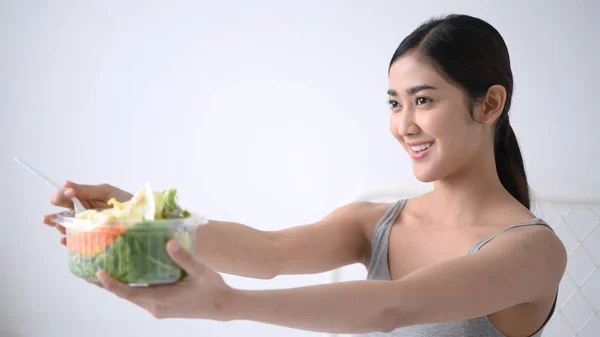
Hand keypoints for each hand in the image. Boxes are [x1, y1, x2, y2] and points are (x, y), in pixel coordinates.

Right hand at [42, 181, 132, 244]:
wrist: (141, 217)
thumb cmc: (125, 201)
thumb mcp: (106, 192)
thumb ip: (86, 190)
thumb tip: (64, 183)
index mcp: (83, 198)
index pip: (64, 196)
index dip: (62, 194)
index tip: (70, 193)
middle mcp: (81, 212)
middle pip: (61, 211)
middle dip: (54, 213)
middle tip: (52, 215)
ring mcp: (85, 225)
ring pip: (66, 226)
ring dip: (59, 225)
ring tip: (58, 225)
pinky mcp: (91, 237)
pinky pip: (76, 240)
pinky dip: (69, 240)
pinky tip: (65, 238)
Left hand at [92, 240, 234, 320]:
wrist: (224, 307)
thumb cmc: (212, 289)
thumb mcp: (199, 271)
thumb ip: (183, 257)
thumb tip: (169, 241)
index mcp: (160, 300)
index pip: (128, 292)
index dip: (110, 284)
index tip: (97, 272)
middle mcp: (154, 307)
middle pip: (125, 295)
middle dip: (106, 283)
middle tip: (89, 268)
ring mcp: (158, 308)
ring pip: (132, 296)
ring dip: (118, 284)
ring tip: (103, 269)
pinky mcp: (162, 307)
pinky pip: (141, 296)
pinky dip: (131, 286)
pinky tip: (129, 274)